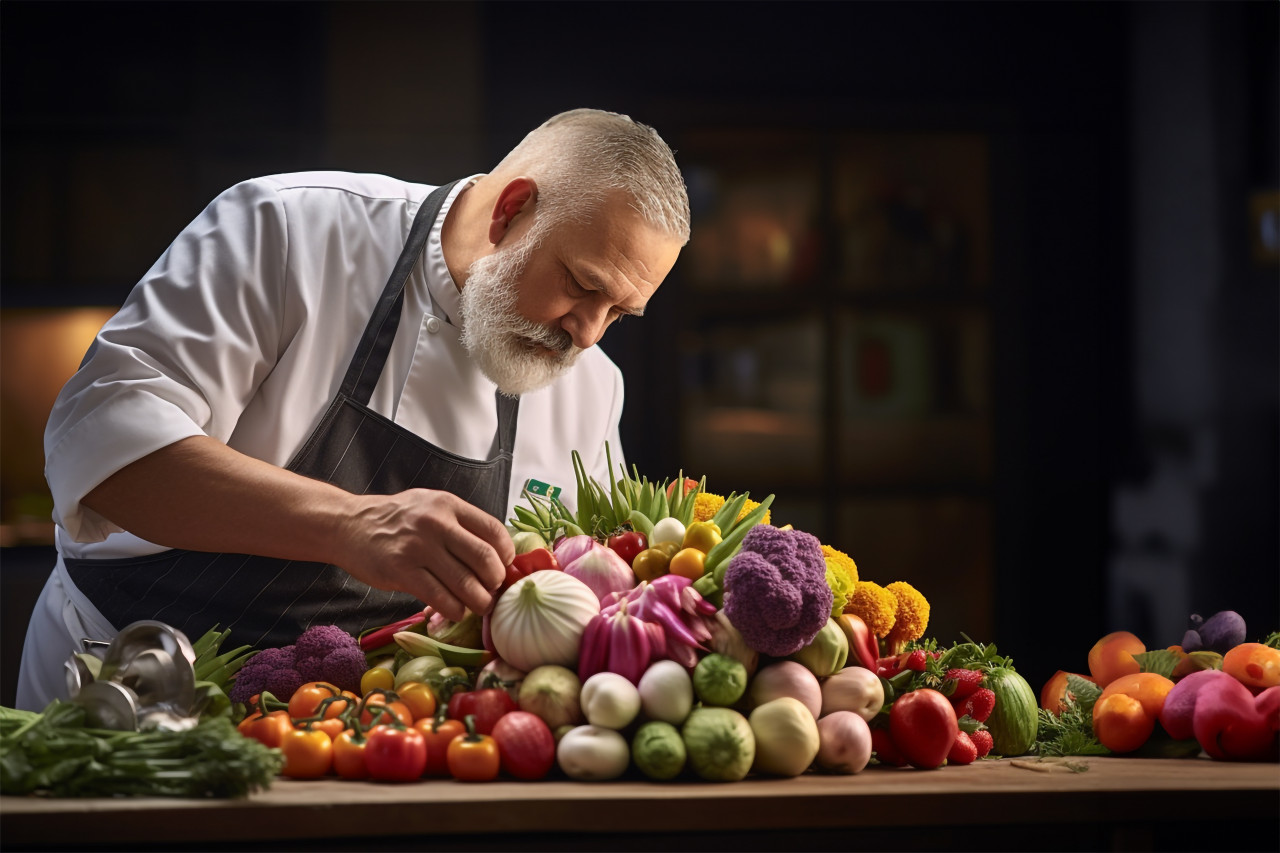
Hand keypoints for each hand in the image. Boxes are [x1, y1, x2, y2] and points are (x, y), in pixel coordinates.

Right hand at [336, 489, 513, 620]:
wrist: (349, 525)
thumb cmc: (397, 520)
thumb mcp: (431, 507)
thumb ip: (460, 525)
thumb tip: (496, 555)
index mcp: (448, 505)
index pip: (493, 530)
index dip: (506, 554)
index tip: (504, 567)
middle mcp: (436, 523)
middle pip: (484, 559)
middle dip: (495, 582)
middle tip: (493, 591)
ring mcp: (418, 548)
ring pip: (465, 583)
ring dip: (479, 602)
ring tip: (479, 606)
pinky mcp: (401, 571)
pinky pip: (440, 598)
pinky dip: (454, 610)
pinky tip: (456, 611)